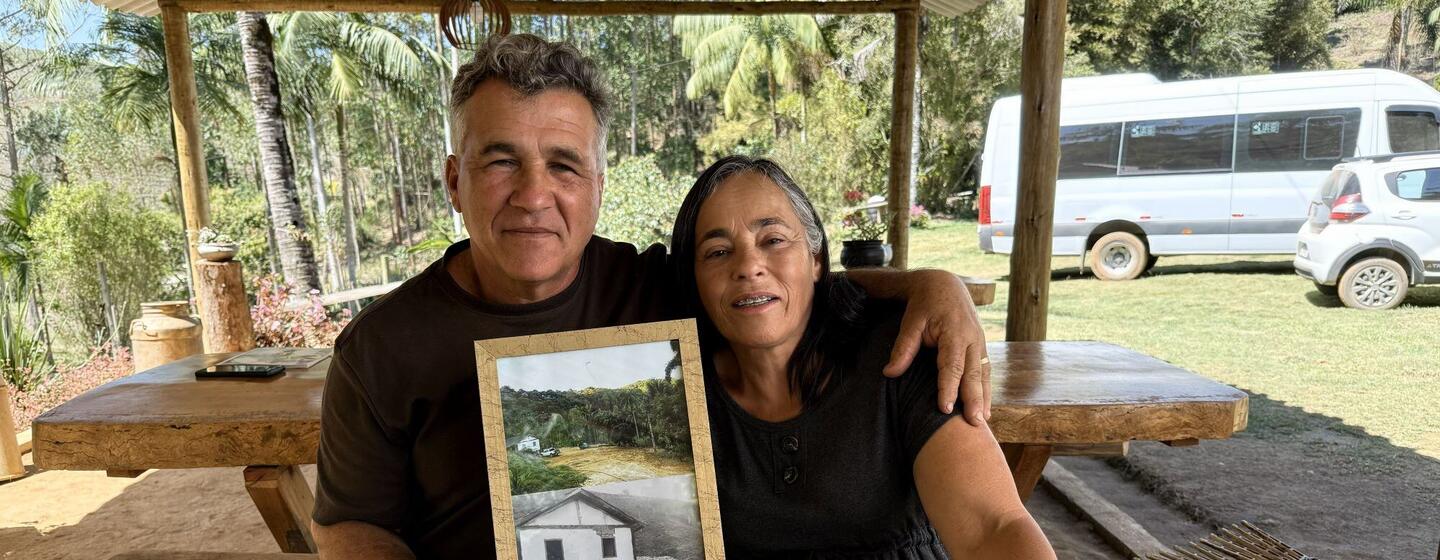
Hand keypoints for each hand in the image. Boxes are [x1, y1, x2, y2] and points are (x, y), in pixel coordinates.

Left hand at [882, 270, 990, 424]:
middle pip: (973, 374)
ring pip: (983, 374)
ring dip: (984, 398)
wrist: (944, 284)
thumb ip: (903, 348)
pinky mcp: (981, 346)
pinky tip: (985, 408)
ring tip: (982, 422)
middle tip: (973, 423)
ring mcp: (980, 342)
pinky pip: (985, 371)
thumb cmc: (925, 304)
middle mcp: (972, 339)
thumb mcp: (911, 321)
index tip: (945, 408)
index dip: (949, 388)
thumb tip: (889, 373)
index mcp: (955, 332)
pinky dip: (987, 389)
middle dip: (974, 399)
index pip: (951, 365)